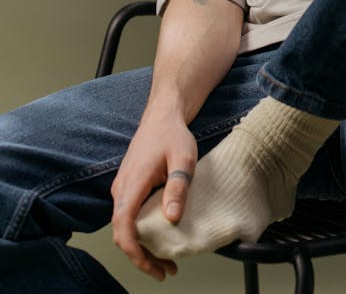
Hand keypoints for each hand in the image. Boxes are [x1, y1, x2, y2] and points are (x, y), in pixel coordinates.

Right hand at [111, 110, 197, 279]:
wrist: (162, 115)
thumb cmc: (172, 134)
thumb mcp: (183, 158)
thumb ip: (177, 186)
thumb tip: (172, 218)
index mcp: (132, 184)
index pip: (123, 227)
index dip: (135, 252)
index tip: (153, 266)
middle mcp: (122, 189)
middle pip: (122, 233)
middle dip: (141, 257)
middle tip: (165, 271)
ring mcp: (123, 189)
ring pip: (124, 227)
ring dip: (141, 247)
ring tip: (165, 261)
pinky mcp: (128, 188)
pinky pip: (128, 217)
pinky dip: (141, 233)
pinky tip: (160, 237)